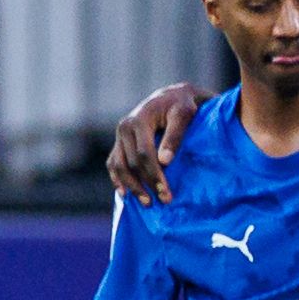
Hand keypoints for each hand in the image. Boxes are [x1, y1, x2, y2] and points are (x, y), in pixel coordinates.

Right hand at [106, 80, 208, 201]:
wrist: (172, 97)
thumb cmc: (182, 105)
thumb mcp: (184, 115)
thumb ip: (175, 136)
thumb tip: (165, 161)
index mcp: (138, 120)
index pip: (144, 154)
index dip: (154, 175)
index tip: (166, 193)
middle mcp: (124, 128)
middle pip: (131, 163)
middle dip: (146, 184)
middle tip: (163, 201)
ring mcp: (120, 136)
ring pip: (119, 166)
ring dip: (131, 186)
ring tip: (147, 203)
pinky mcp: (120, 142)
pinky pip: (113, 163)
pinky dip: (117, 178)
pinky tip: (125, 193)